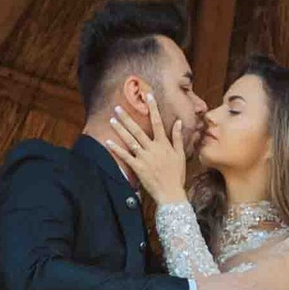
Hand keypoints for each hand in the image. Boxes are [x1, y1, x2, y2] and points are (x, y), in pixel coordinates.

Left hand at [106, 75, 192, 207]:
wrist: (171, 194)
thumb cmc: (177, 175)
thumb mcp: (180, 155)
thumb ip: (177, 137)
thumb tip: (179, 122)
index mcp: (164, 144)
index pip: (158, 122)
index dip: (153, 108)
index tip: (148, 95)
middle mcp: (153, 148)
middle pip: (138, 129)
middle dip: (127, 117)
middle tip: (118, 107)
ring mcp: (144, 158)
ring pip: (130, 140)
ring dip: (120, 129)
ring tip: (112, 118)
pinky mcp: (137, 167)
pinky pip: (125, 156)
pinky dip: (116, 149)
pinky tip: (108, 141)